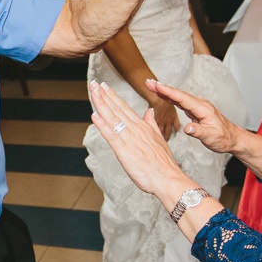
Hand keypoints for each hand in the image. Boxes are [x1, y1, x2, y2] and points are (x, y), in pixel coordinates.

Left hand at [88, 80, 188, 197]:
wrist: (168, 178)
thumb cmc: (163, 163)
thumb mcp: (159, 139)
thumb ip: (152, 124)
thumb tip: (149, 112)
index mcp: (143, 127)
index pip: (125, 108)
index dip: (113, 97)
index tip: (105, 87)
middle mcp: (135, 129)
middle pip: (117, 109)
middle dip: (104, 95)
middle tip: (94, 83)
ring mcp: (130, 139)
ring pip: (113, 118)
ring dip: (101, 104)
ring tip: (93, 92)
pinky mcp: (124, 150)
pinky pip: (111, 135)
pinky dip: (102, 125)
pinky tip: (94, 116)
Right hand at [146, 79, 241, 153]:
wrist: (232, 138)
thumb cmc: (223, 138)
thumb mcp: (211, 137)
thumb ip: (198, 132)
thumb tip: (187, 129)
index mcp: (203, 109)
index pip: (182, 98)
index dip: (169, 92)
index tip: (157, 86)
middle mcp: (200, 105)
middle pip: (178, 94)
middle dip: (163, 87)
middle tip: (148, 82)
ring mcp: (198, 106)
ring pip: (179, 97)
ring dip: (165, 91)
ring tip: (151, 86)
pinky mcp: (195, 110)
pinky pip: (181, 102)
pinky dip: (171, 97)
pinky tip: (163, 94)